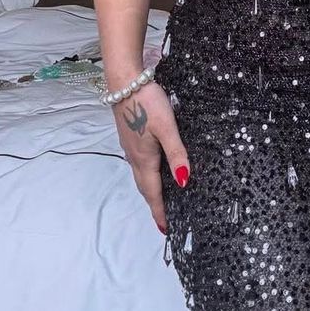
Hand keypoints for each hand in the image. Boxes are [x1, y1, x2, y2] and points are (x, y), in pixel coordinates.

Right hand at [110, 79, 189, 233]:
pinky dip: (146, 173)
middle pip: (144, 186)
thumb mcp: (167, 128)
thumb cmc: (147, 103)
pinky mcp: (130, 134)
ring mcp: (130, 145)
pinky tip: (153, 167)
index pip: (152, 192)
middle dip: (154, 203)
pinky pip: (139, 162)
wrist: (125, 81)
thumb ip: (176, 154)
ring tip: (160, 198)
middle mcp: (134, 156)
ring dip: (150, 189)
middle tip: (164, 218)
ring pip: (141, 174)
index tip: (165, 229)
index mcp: (144, 158)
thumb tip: (184, 182)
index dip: (159, 211)